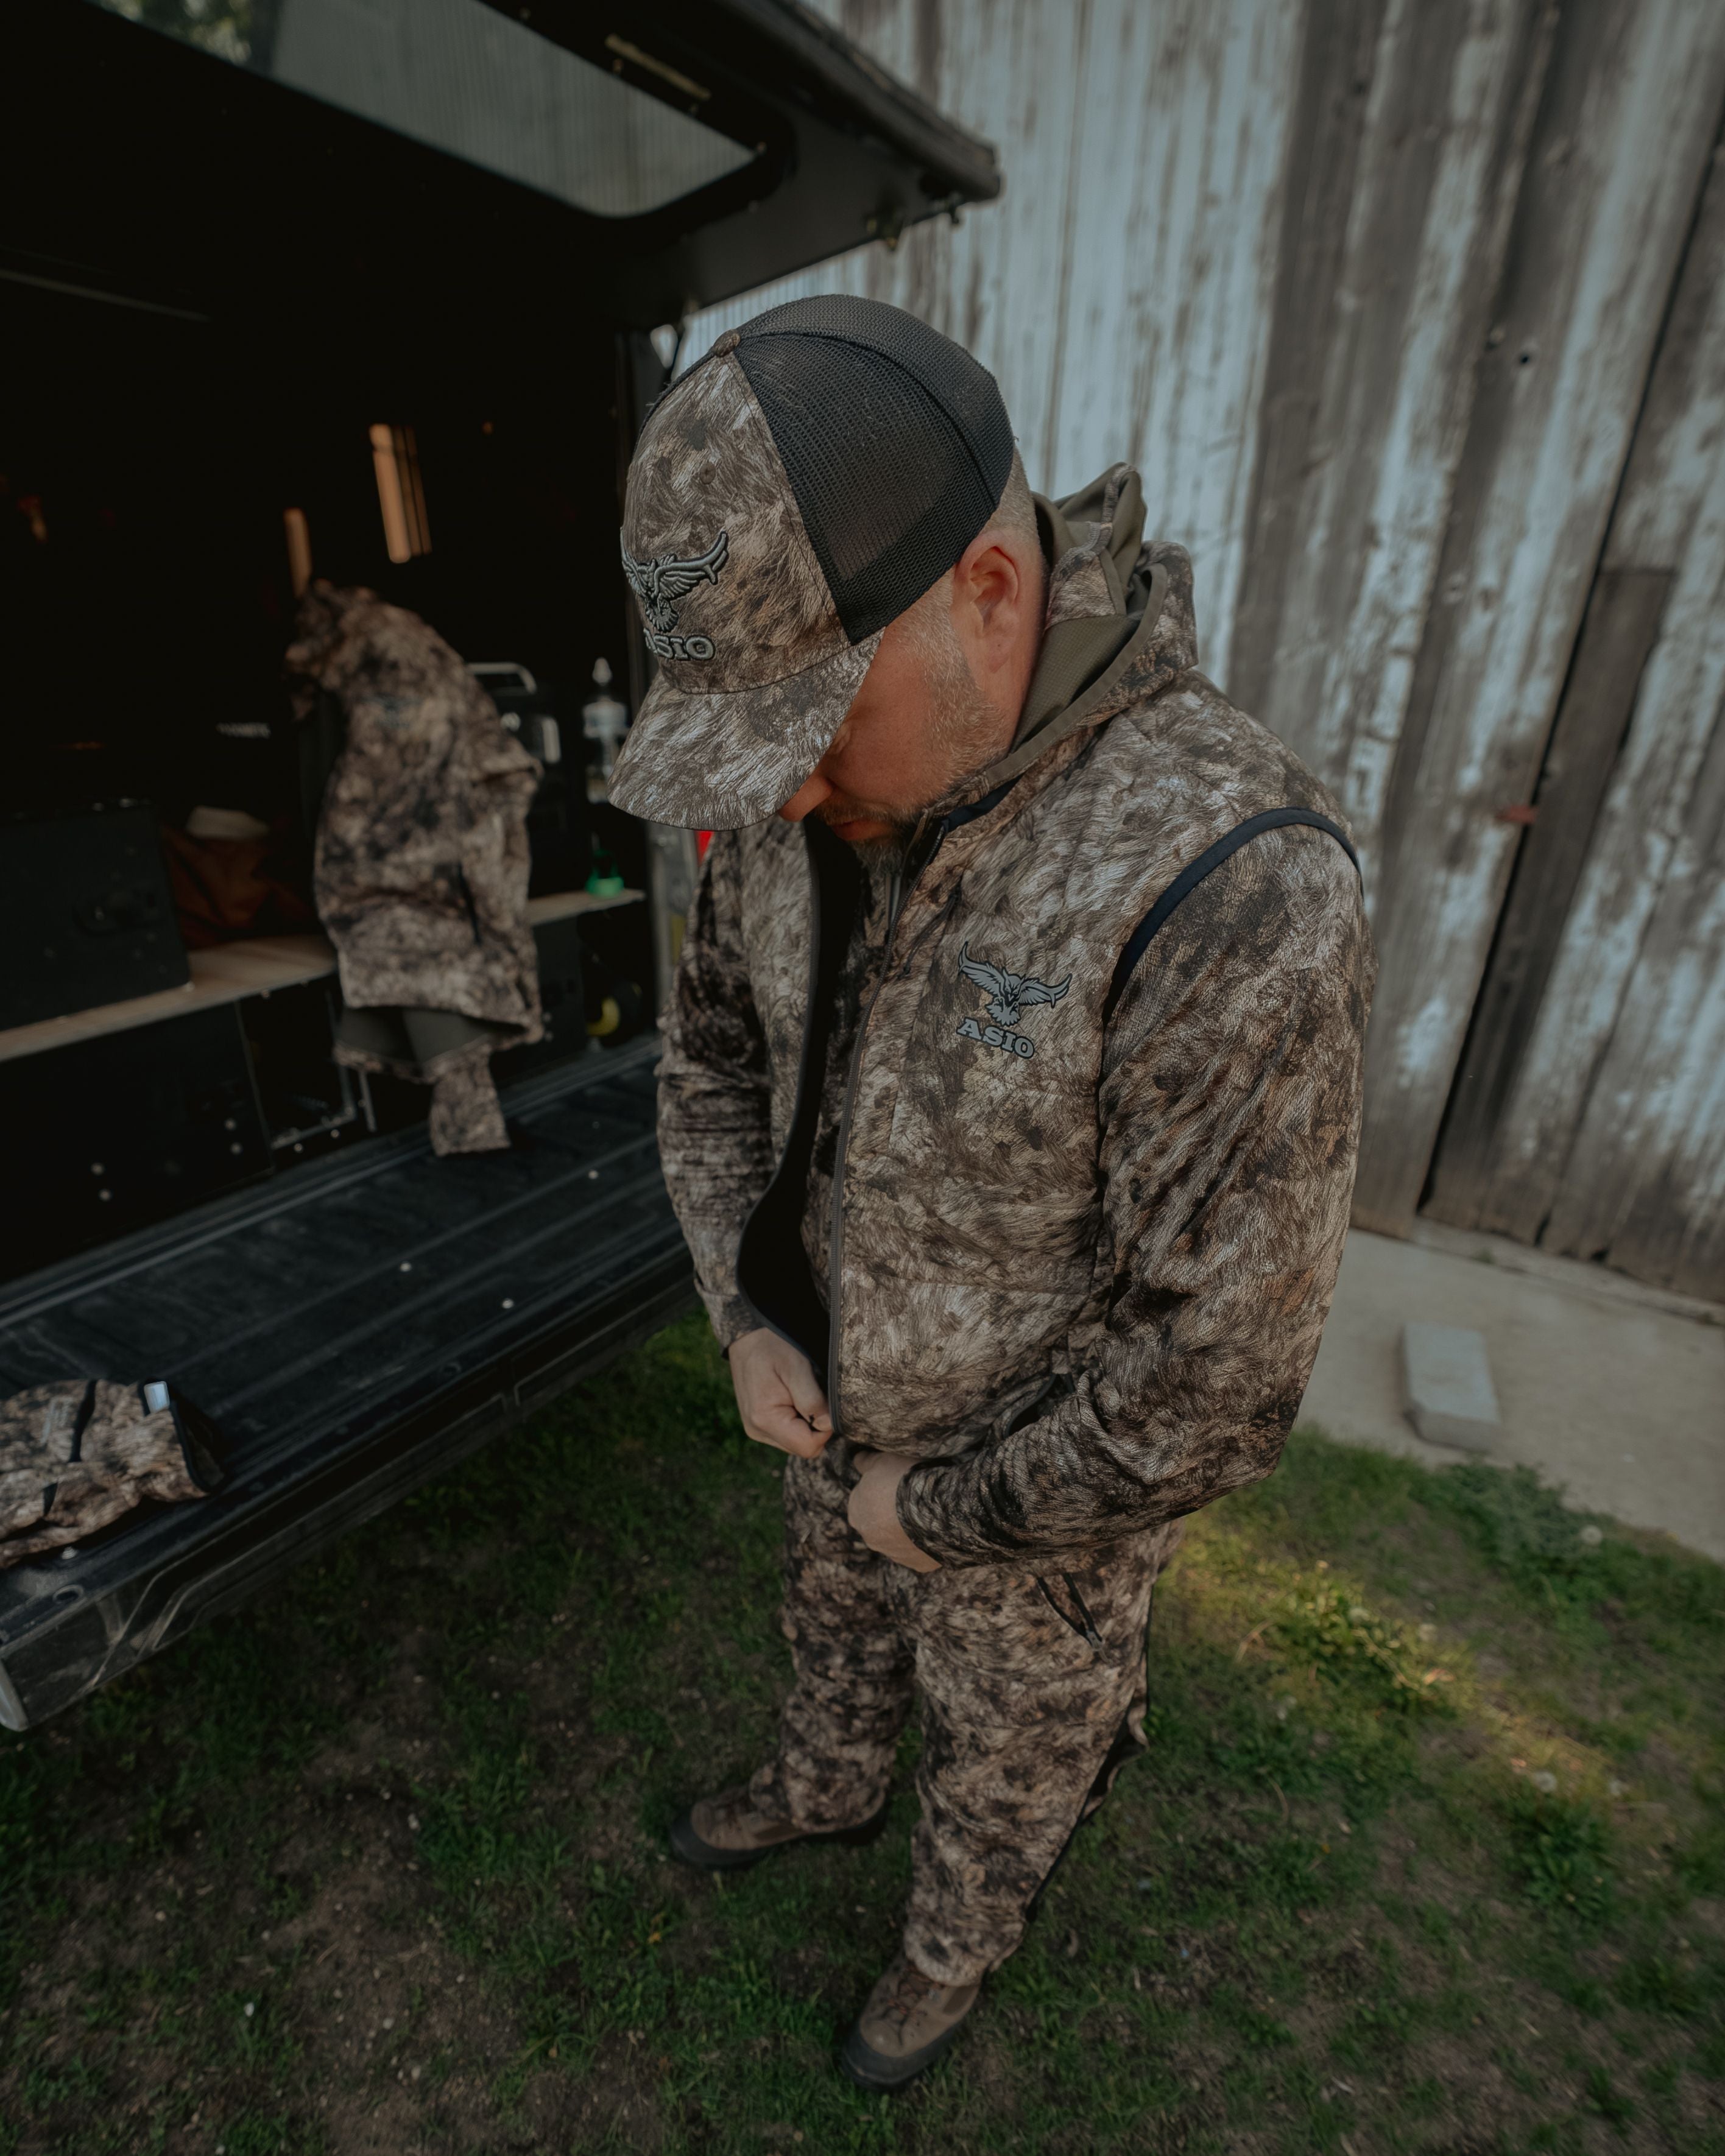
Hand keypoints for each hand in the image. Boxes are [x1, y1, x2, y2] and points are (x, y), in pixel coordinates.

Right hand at [727, 1328, 831, 1457]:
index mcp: (765, 1419)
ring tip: (798, 1392)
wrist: (747, 1337)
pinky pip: (786, 1434)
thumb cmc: (773, 1347)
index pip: (808, 1447)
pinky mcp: (758, 1425)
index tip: (823, 1403)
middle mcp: (757, 1431)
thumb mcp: (797, 1368)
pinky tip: (790, 1396)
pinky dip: (795, 1420)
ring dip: (805, 1422)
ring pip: (796, 1442)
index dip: (825, 1429)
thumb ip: (813, 1400)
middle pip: (802, 1447)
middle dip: (814, 1425)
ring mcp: (756, 1429)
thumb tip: (828, 1426)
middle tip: (810, 1394)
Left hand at [847, 1450, 939, 1571]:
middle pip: (878, 1522)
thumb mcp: (882, 1460)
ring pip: (897, 1539)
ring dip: (906, 1529)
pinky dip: (923, 1541)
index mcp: (856, 1512)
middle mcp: (869, 1537)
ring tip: (925, 1512)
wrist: (936, 1508)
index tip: (895, 1482)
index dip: (879, 1489)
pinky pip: (918, 1551)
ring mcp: (892, 1554)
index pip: (863, 1499)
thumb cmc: (904, 1480)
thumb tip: (857, 1460)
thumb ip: (865, 1462)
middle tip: (910, 1497)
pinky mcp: (915, 1564)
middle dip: (890, 1512)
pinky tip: (934, 1527)